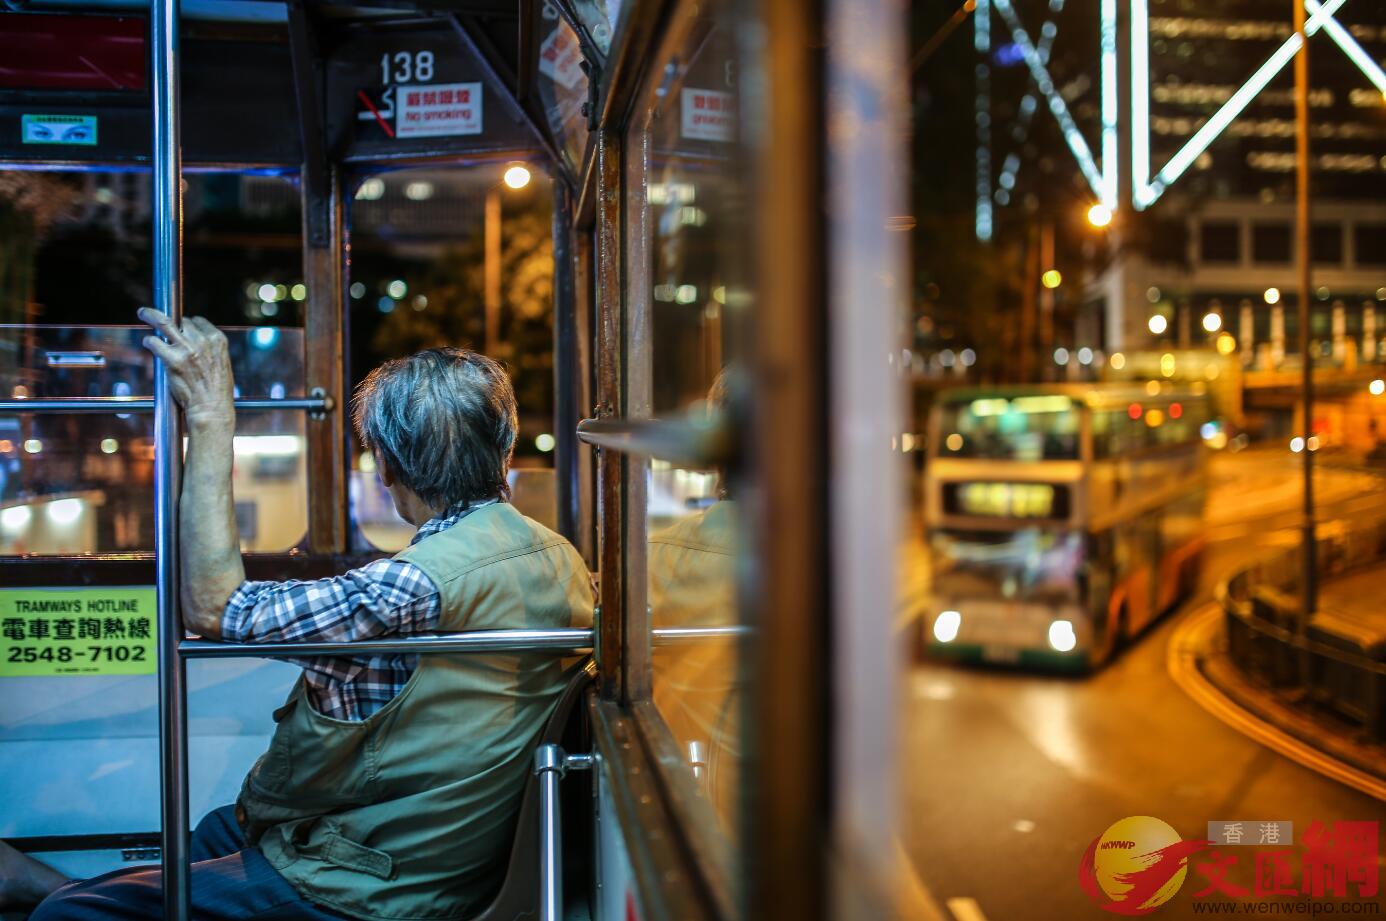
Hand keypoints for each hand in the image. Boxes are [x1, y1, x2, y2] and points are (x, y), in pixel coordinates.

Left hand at [138, 307, 235, 427]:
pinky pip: (154, 342)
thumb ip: (209, 350)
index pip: (198, 321)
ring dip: (151, 316)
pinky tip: (147, 342)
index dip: (188, 325)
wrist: (212, 409)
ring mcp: (187, 349)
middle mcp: (203, 341)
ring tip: (143, 313)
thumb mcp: (221, 363)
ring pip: (164, 323)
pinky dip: (149, 341)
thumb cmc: (217, 391)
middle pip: (182, 322)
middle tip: (158, 320)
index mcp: (218, 340)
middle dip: (172, 324)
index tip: (181, 327)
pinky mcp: (172, 360)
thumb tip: (194, 343)